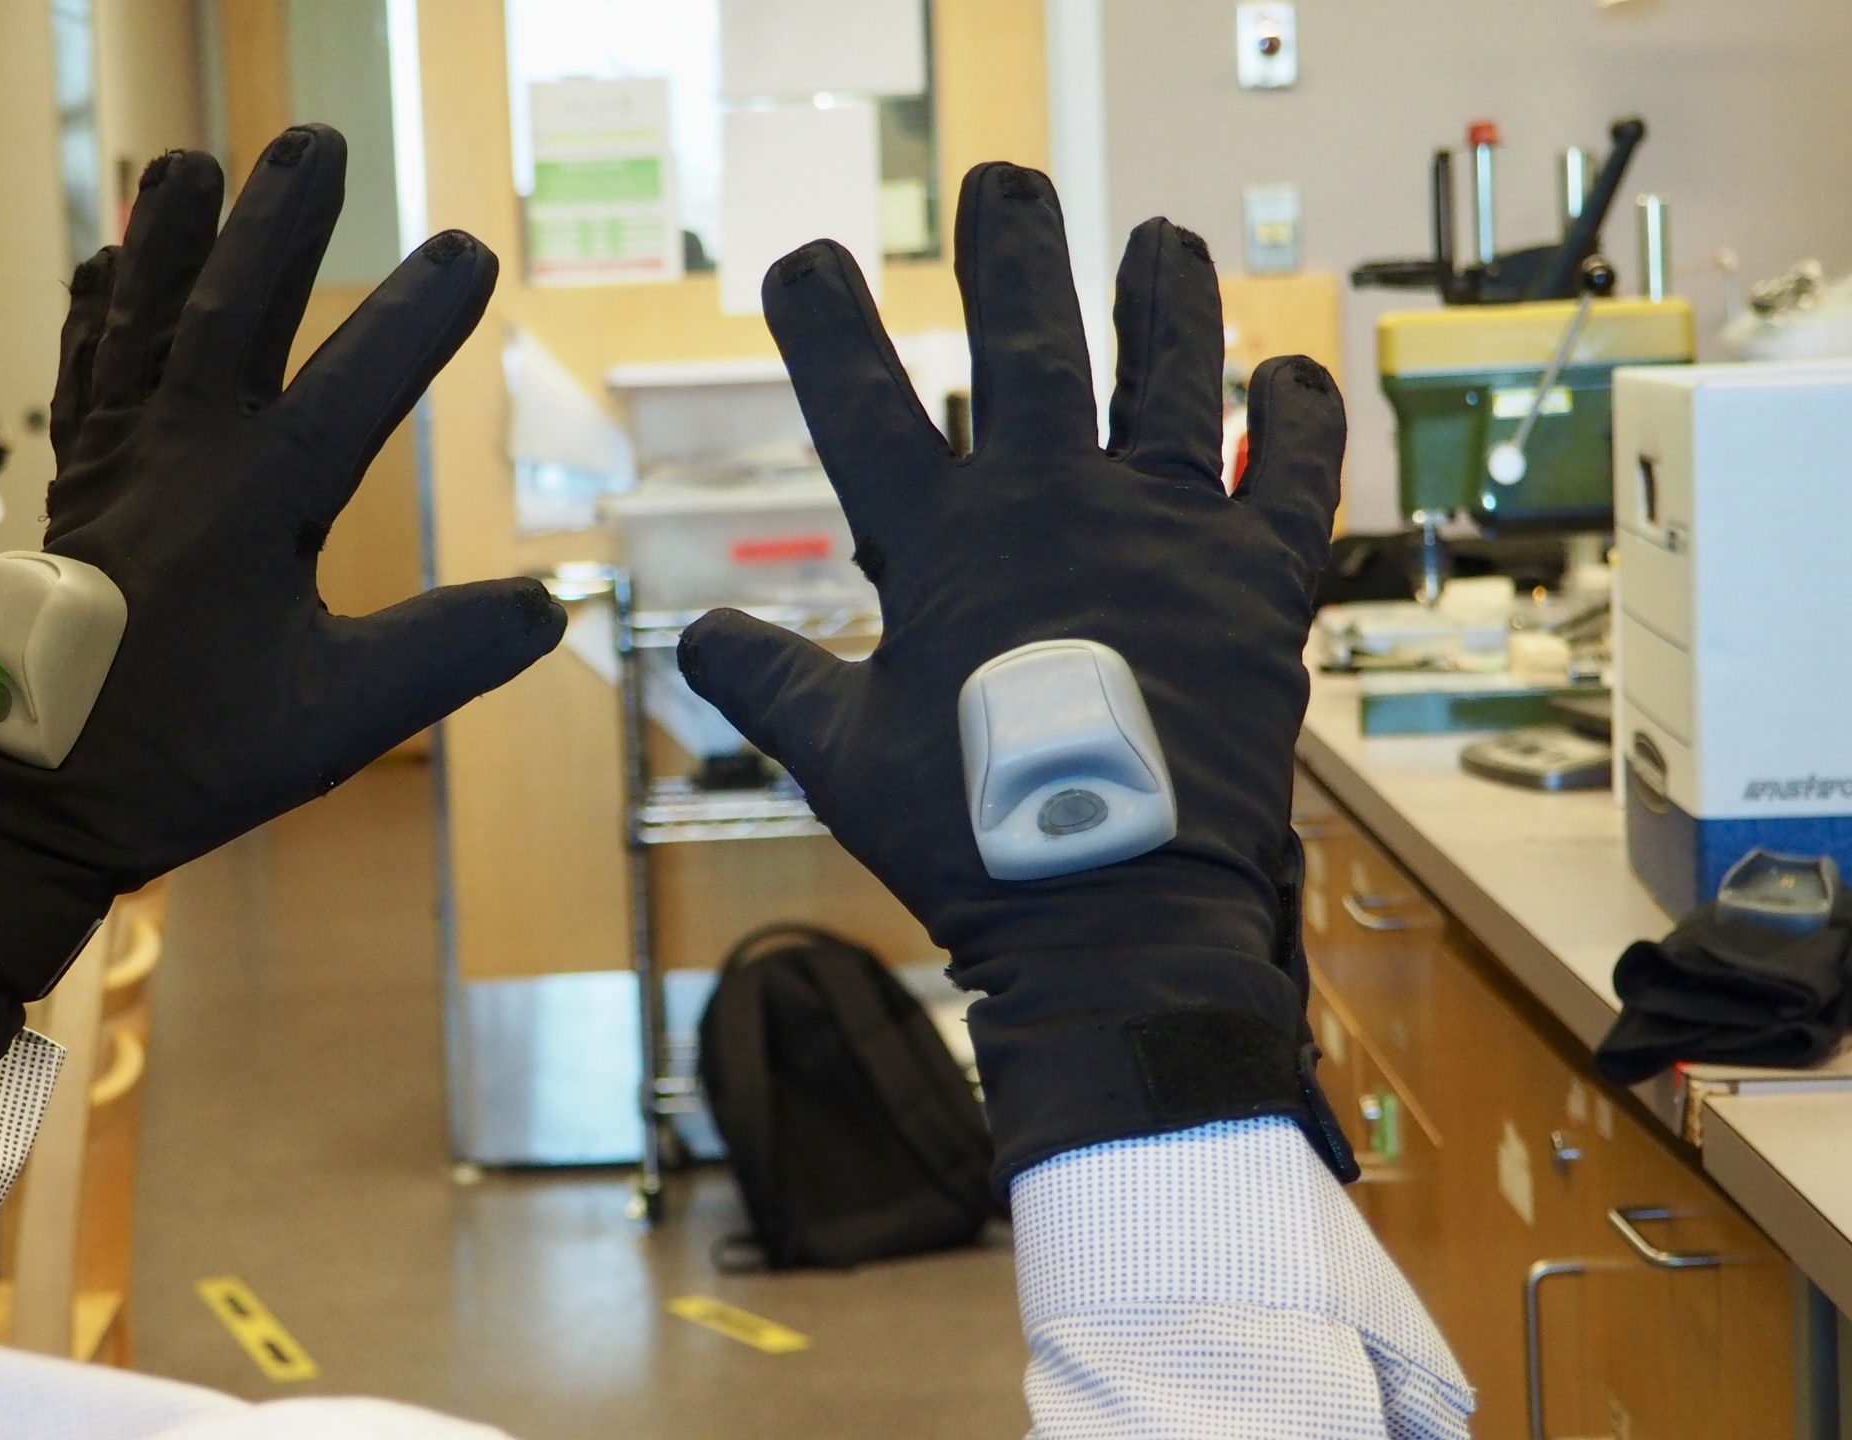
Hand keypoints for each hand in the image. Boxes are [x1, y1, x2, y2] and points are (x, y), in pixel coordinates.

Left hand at [0, 127, 563, 1071]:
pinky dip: (95, 313)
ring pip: (143, 326)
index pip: (354, 383)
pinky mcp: (76, 486)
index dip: (415, 314)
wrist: (46, 795)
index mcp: (257, 504)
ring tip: (190, 161)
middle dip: (276, 224)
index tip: (468, 247)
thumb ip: (448, 652)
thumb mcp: (343, 716)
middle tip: (313, 140)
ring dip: (169, 240)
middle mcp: (180, 459)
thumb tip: (550, 607)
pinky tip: (104, 261)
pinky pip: (84, 376)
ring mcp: (118, 465)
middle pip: (229, 313)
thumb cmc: (195, 756)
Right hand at [676, 162, 1353, 1189]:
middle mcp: (1059, 508)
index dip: (826, 324)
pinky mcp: (1258, 580)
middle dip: (1013, 250)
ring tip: (1161, 237)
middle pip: (1031, 345)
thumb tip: (692, 642)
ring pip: (1173, 377)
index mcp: (948, 544)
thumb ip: (769, 682)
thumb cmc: (970, 838)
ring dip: (1167, 299)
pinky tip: (1292, 366)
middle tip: (1003, 182)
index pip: (864, 403)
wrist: (1114, 907)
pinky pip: (1293, 472)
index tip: (803, 260)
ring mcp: (1168, 533)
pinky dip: (1299, 415)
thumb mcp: (841, 759)